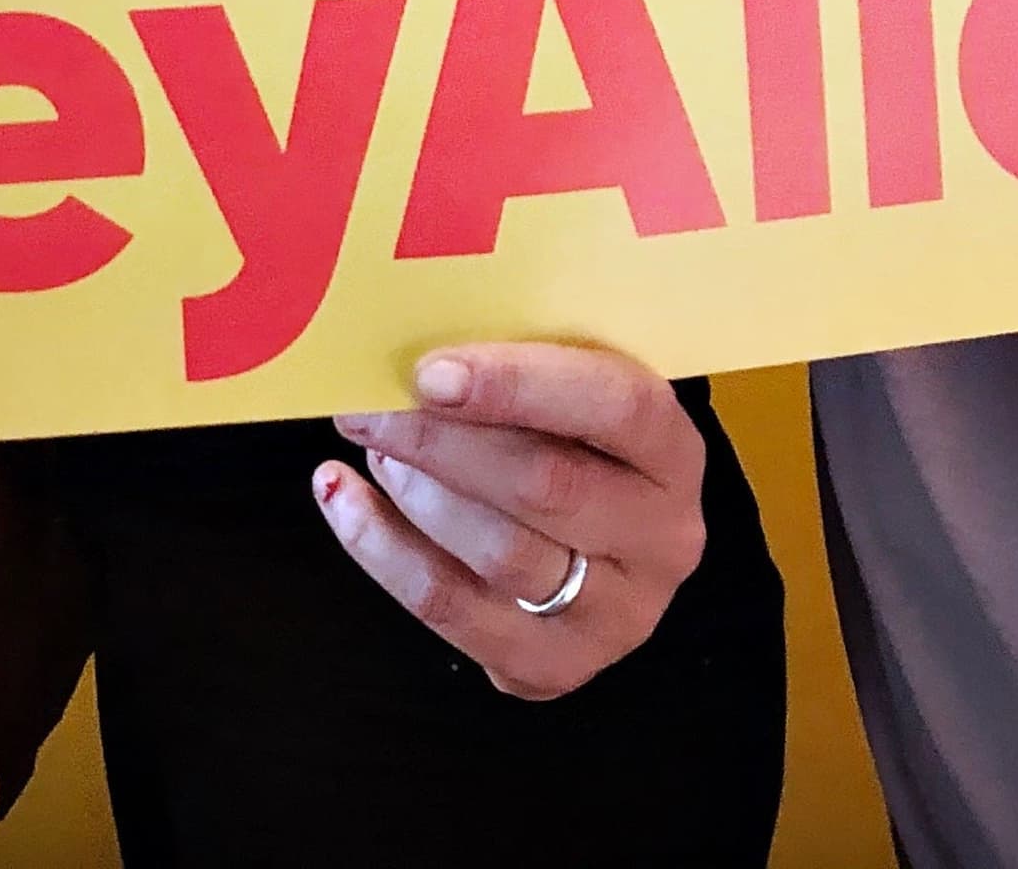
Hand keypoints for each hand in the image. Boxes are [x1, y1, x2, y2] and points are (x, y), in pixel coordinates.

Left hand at [317, 344, 708, 700]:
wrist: (600, 546)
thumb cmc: (568, 442)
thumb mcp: (573, 391)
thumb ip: (522, 367)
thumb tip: (413, 348)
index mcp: (674, 453)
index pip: (616, 407)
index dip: (519, 385)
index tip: (430, 372)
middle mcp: (663, 541)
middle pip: (546, 487)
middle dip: (439, 442)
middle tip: (367, 408)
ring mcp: (616, 617)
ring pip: (499, 555)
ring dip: (415, 496)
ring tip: (374, 451)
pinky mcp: (556, 667)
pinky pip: (453, 612)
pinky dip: (382, 551)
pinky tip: (343, 499)